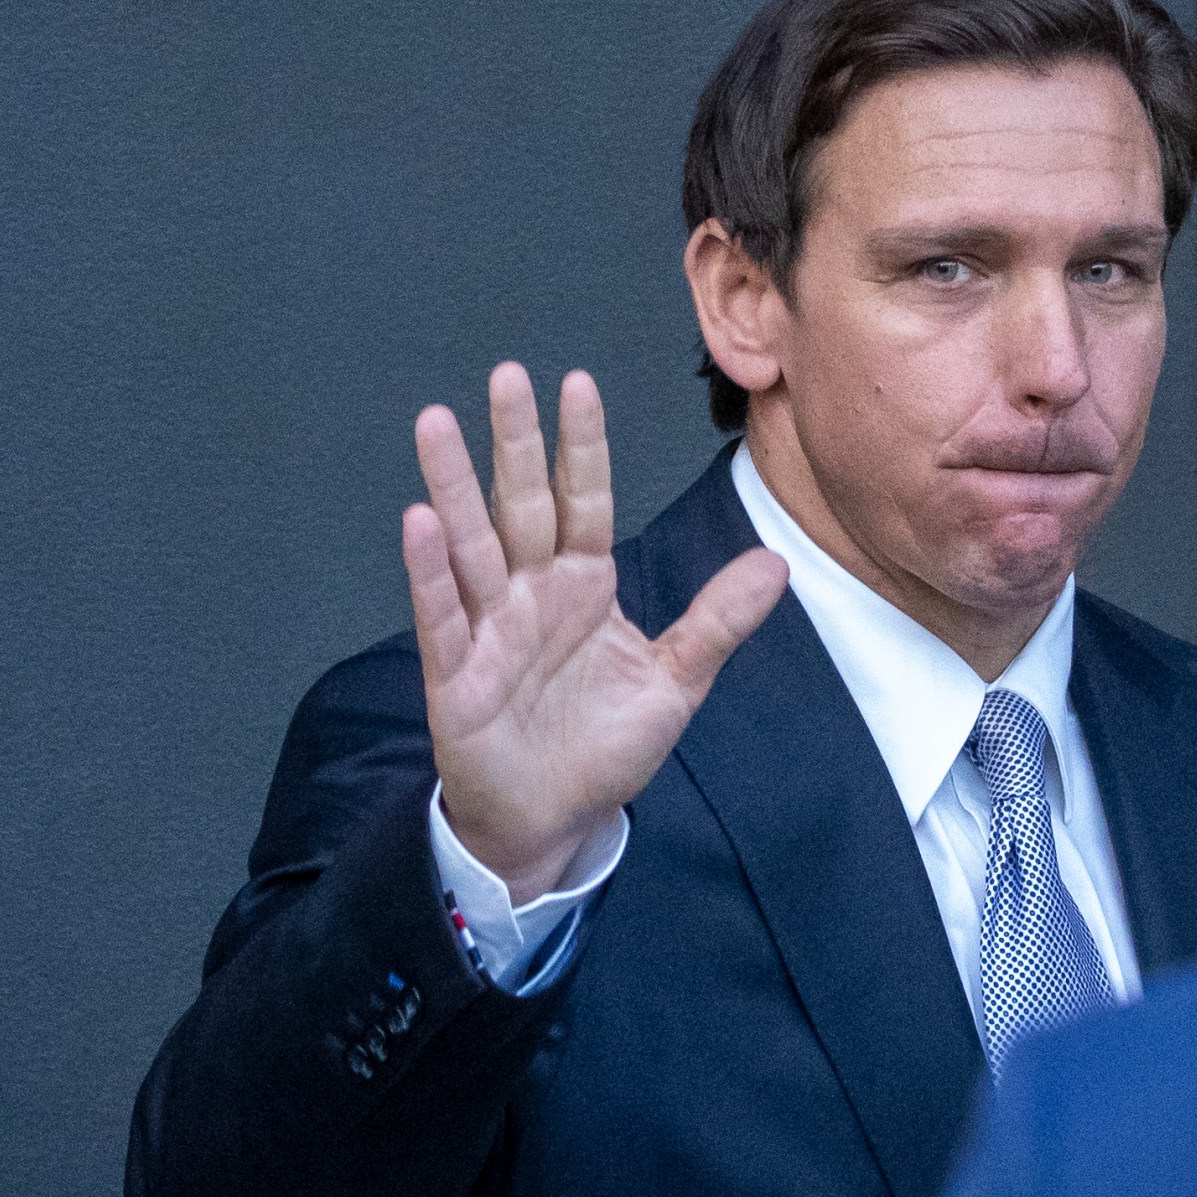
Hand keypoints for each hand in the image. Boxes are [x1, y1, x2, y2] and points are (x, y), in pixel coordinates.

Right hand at [402, 363, 787, 900]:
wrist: (556, 820)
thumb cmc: (604, 747)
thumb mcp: (676, 682)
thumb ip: (718, 621)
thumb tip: (775, 564)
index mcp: (584, 585)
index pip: (584, 501)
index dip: (581, 446)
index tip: (577, 383)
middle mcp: (531, 594)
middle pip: (522, 504)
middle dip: (514, 442)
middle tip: (506, 376)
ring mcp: (490, 629)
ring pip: (470, 544)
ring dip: (453, 485)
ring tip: (436, 424)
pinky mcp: (457, 675)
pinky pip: (442, 615)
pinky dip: (429, 570)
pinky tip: (420, 520)